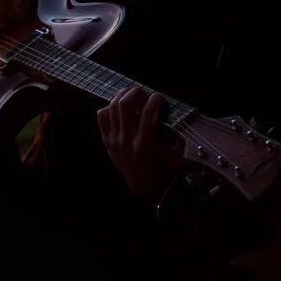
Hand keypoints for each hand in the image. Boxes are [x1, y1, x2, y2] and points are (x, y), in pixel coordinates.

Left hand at [96, 86, 185, 201]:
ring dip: (122, 96)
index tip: (160, 98)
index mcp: (145, 144)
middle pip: (124, 105)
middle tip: (143, 92)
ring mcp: (114, 140)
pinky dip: (109, 108)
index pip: (147, 112)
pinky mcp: (107, 141)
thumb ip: (178, 136)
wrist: (144, 188)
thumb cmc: (163, 172)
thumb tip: (178, 117)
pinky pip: (101, 117)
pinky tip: (119, 108)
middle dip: (135, 92)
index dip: (155, 99)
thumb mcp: (177, 156)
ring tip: (132, 94)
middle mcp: (126, 140)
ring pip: (111, 108)